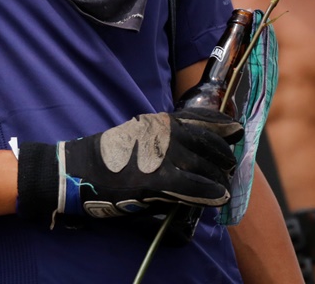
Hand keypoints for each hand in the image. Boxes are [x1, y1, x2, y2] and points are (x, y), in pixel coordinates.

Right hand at [16, 108, 242, 223]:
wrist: (77, 169)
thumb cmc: (107, 156)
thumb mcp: (137, 134)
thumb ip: (162, 137)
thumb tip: (188, 149)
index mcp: (160, 121)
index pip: (201, 117)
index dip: (223, 124)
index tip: (237, 129)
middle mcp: (164, 132)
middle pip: (208, 143)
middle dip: (223, 155)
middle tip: (229, 166)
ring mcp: (160, 155)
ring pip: (204, 165)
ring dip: (218, 177)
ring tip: (224, 183)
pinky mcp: (154, 180)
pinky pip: (191, 187)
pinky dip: (208, 193)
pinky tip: (217, 197)